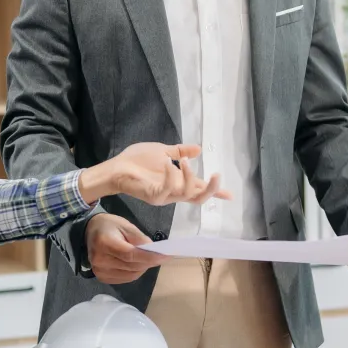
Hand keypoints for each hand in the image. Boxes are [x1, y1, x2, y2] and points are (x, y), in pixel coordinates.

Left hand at [79, 143, 230, 206]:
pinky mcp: (153, 195)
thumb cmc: (136, 161)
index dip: (215, 192)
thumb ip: (180, 152)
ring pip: (187, 194)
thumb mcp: (163, 151)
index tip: (231, 195)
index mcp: (177, 183)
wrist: (116, 166)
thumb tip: (198, 149)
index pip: (200, 189)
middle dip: (212, 189)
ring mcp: (164, 196)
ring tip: (184, 161)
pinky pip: (168, 189)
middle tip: (216, 175)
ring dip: (190, 176)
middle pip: (199, 198)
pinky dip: (171, 175)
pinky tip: (167, 163)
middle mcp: (173, 192)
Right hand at [85, 214, 163, 283]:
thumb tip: (154, 251)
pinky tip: (136, 263)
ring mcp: (100, 271)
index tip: (166, 256)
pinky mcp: (102, 278)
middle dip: (149, 262)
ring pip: (131, 275)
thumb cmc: (110, 226)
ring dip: (143, 267)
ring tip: (147, 257)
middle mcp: (100, 260)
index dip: (149, 256)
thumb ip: (140, 239)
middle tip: (161, 256)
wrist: (91, 231)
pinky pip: (126, 278)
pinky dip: (135, 272)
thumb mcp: (126, 226)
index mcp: (104, 243)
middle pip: (132, 266)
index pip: (130, 254)